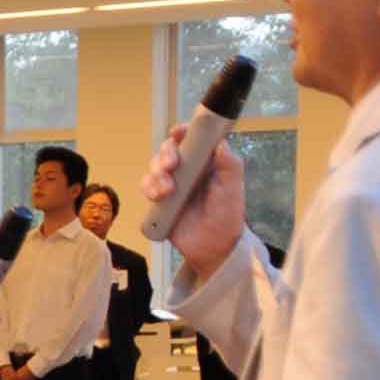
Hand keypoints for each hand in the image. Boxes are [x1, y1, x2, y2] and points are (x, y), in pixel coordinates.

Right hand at [143, 124, 246, 267]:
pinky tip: (157, 197)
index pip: (191, 139)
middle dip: (165, 155)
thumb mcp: (233, 188)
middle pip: (167, 150)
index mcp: (205, 161)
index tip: (177, 133)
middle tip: (171, 167)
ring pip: (154, 168)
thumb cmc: (227, 214)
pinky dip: (148, 188)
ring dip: (156, 175)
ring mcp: (172, 184)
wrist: (213, 247)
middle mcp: (187, 169)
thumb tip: (220, 143)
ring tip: (167, 191)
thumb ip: (230, 164)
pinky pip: (147, 187)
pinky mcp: (160, 200)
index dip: (182, 132)